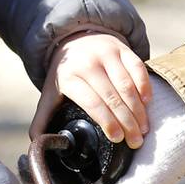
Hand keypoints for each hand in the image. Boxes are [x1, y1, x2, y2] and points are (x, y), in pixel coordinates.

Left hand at [30, 32, 150, 148]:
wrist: (74, 38)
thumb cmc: (66, 74)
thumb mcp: (50, 93)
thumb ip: (42, 119)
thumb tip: (37, 145)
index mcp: (69, 77)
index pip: (92, 103)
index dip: (107, 122)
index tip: (118, 139)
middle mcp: (88, 63)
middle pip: (112, 98)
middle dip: (127, 122)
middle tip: (136, 141)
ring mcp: (106, 53)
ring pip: (127, 85)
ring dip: (138, 109)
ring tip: (144, 128)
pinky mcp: (122, 48)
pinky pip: (138, 67)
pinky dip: (144, 86)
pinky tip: (147, 103)